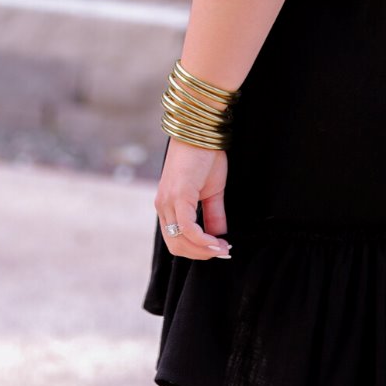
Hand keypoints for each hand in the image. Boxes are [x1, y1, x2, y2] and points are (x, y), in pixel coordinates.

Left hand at [154, 138, 231, 259]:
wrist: (201, 131)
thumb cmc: (205, 156)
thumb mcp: (212, 190)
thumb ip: (214, 214)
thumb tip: (220, 236)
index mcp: (167, 205)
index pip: (176, 240)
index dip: (197, 251)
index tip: (220, 250)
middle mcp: (163, 206)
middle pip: (176, 246)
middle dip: (200, 255)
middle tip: (222, 252)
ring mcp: (167, 202)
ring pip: (179, 240)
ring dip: (202, 250)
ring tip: (223, 248)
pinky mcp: (178, 196)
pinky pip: (187, 228)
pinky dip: (202, 239)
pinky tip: (217, 240)